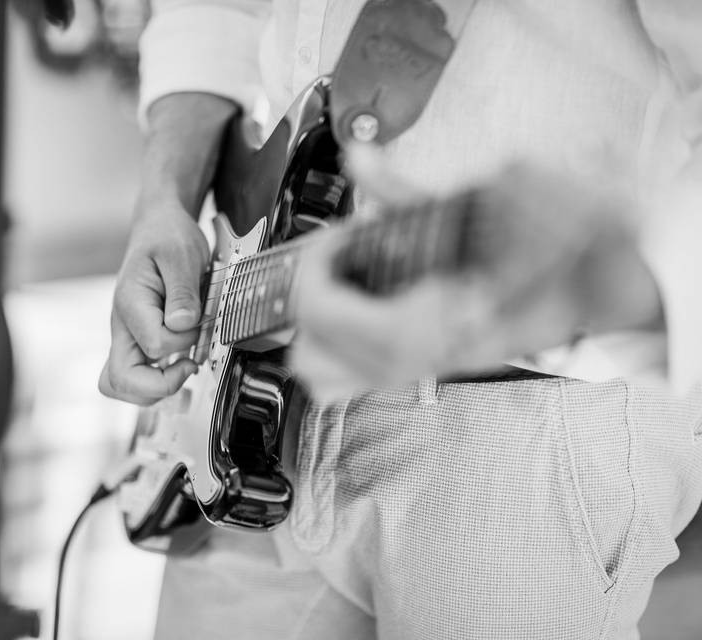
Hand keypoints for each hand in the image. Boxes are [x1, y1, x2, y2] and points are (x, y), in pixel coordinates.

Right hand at [98, 195, 208, 404]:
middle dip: (159, 385)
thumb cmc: (168, 237)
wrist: (158, 226)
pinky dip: (157, 380)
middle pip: (119, 380)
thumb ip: (182, 291)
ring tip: (184, 367)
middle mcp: (123, 325)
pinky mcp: (137, 340)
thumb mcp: (182, 255)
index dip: (183, 343)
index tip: (199, 324)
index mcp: (131, 303)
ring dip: (155, 388)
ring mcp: (127, 336)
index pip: (153, 345)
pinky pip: (135, 376)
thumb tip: (182, 324)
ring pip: (122, 385)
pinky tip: (180, 364)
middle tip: (188, 366)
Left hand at [291, 152, 661, 399]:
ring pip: (324, 373)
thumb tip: (356, 155)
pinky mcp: (425, 370)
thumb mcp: (479, 202)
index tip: (335, 236)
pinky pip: (350, 381)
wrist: (601, 289)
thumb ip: (407, 188)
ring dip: (315, 326)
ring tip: (343, 281)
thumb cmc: (550, 248)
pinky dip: (333, 350)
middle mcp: (415, 359)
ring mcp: (419, 371)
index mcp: (424, 325)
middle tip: (336, 254)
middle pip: (312, 349)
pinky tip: (355, 308)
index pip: (325, 312)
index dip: (314, 266)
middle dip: (311, 294)